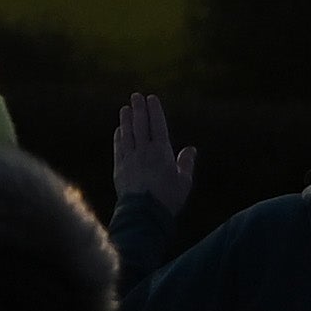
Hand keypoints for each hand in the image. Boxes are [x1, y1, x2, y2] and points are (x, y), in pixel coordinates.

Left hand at [112, 93, 197, 217]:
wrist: (144, 214)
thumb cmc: (168, 199)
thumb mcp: (184, 182)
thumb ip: (186, 163)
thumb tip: (191, 149)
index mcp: (162, 152)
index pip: (157, 125)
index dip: (154, 110)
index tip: (151, 98)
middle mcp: (144, 151)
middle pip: (140, 125)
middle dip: (138, 109)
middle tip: (136, 96)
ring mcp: (130, 159)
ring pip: (127, 134)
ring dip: (126, 120)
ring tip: (125, 108)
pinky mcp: (119, 168)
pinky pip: (119, 147)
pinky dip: (119, 137)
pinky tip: (119, 130)